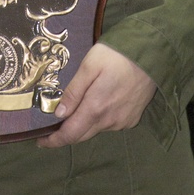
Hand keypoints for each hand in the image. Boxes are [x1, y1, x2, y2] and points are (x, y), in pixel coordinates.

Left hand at [38, 43, 155, 147]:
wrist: (152, 53)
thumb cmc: (117, 55)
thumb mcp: (89, 66)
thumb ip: (73, 91)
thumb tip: (58, 114)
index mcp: (96, 108)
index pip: (70, 134)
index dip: (54, 140)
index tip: (41, 141)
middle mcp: (110, 120)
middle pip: (82, 135)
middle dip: (66, 133)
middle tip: (52, 127)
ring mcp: (123, 121)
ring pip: (96, 129)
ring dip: (84, 124)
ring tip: (77, 109)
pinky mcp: (133, 118)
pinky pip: (110, 124)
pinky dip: (100, 119)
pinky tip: (99, 104)